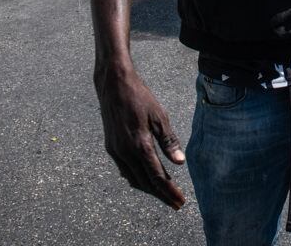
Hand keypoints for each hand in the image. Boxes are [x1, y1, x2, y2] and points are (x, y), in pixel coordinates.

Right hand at [95, 64, 186, 208]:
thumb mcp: (159, 116)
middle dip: (161, 195)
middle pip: (145, 183)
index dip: (169, 191)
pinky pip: (125, 170)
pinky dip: (137, 178)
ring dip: (149, 189)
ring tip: (164, 194)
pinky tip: (145, 179)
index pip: (157, 177)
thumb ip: (169, 141)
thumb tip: (180, 162)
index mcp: (140, 145)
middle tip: (176, 203)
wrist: (113, 86)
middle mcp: (125, 152)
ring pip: (133, 179)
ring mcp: (115, 151)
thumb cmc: (140, 98)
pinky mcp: (110, 148)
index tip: (180, 201)